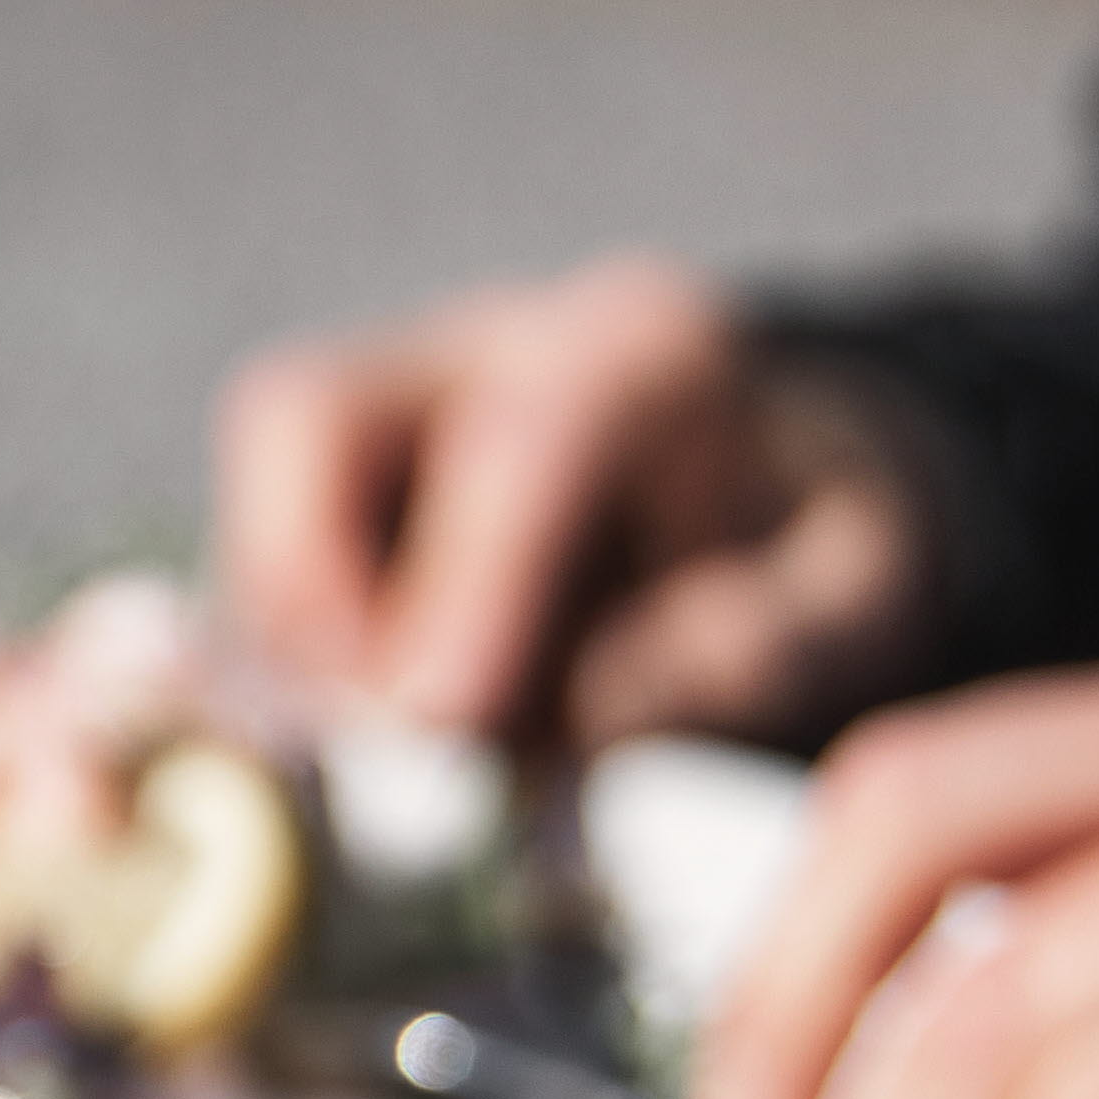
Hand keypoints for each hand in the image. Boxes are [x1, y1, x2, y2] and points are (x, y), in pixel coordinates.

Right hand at [213, 255, 939, 749]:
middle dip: (313, 598)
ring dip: (291, 649)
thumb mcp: (850, 606)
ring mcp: (383, 407)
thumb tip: (571, 721)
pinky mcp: (321, 488)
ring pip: (251, 507)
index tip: (438, 724)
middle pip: (306, 422)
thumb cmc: (820, 554)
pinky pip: (248, 574)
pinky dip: (286, 669)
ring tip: (397, 751)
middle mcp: (479, 347)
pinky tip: (374, 732)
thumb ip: (735, 653)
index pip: (516, 444)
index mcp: (636, 354)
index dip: (463, 587)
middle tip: (385, 738)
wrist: (789, 500)